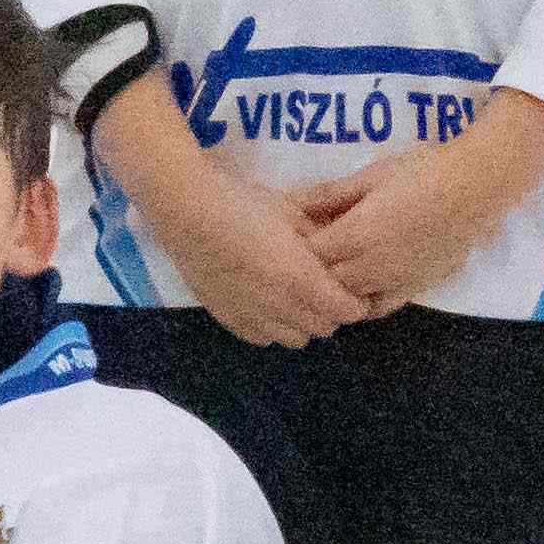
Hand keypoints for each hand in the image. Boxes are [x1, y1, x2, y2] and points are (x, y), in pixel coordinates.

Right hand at [88, 76, 368, 347]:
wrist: (187, 213)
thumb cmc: (242, 204)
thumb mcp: (291, 211)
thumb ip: (320, 238)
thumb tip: (339, 254)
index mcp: (300, 277)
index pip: (345, 310)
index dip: (356, 303)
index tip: (354, 291)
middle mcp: (279, 305)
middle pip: (324, 327)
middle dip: (332, 312)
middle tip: (327, 291)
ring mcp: (252, 316)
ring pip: (296, 339)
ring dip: (304, 323)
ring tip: (297, 299)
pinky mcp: (229, 320)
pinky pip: (264, 338)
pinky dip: (274, 327)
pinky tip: (268, 305)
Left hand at [285, 90, 543, 310]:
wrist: (476, 186)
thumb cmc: (422, 171)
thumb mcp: (370, 175)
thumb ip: (330, 194)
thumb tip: (290, 202)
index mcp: (355, 234)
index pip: (309, 254)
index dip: (297, 245)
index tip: (294, 232)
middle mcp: (370, 265)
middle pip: (323, 281)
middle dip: (311, 268)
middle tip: (311, 250)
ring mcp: (393, 281)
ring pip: (347, 298)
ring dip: (335, 286)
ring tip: (333, 266)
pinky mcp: (414, 288)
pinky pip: (379, 307)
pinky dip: (363, 302)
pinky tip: (360, 284)